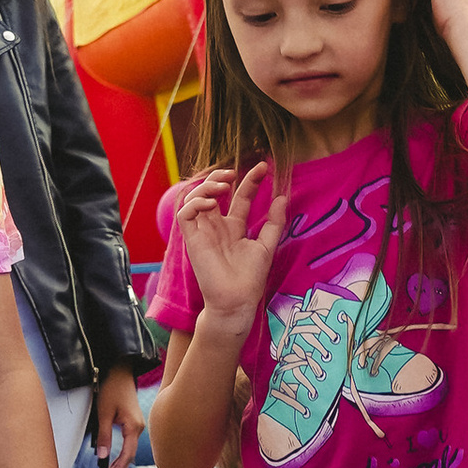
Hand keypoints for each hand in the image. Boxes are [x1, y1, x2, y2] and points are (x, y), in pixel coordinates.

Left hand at [93, 364, 144, 467]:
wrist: (120, 371)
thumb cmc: (112, 389)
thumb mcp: (103, 413)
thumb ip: (104, 435)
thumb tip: (102, 457)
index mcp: (134, 427)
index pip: (126, 455)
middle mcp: (139, 428)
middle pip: (129, 457)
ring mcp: (137, 426)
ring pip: (129, 452)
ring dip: (118, 466)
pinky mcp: (133, 424)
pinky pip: (128, 445)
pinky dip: (121, 456)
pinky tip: (113, 464)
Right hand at [173, 165, 290, 336]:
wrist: (237, 300)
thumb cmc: (251, 278)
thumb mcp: (267, 244)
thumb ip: (273, 221)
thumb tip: (282, 197)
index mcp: (234, 228)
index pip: (240, 197)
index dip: (250, 180)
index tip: (263, 167)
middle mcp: (217, 226)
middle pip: (214, 192)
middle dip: (221, 177)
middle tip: (234, 173)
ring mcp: (203, 232)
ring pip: (195, 197)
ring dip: (207, 186)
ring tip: (223, 186)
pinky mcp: (192, 239)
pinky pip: (186, 214)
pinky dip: (196, 203)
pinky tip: (212, 203)